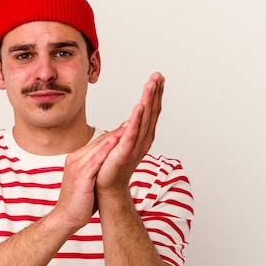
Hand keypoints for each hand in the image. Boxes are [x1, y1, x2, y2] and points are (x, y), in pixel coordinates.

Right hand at [52, 131, 121, 231]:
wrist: (66, 218)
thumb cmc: (80, 201)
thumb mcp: (88, 180)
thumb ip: (96, 168)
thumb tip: (108, 162)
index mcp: (77, 159)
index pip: (99, 142)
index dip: (116, 134)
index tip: (130, 125)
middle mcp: (76, 159)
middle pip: (100, 142)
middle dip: (118, 131)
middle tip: (135, 119)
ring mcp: (77, 167)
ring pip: (98, 148)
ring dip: (115, 136)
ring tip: (129, 126)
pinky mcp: (81, 176)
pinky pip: (95, 161)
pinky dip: (105, 151)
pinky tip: (116, 143)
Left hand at [95, 72, 164, 193]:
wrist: (107, 189)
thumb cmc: (113, 167)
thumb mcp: (124, 142)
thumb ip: (131, 127)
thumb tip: (138, 112)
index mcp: (142, 136)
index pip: (151, 111)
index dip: (155, 94)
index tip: (158, 77)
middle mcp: (142, 140)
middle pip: (150, 112)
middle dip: (154, 92)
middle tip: (158, 75)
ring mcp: (134, 146)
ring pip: (143, 119)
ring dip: (148, 101)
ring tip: (151, 84)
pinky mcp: (123, 153)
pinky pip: (131, 134)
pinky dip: (136, 120)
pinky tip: (139, 107)